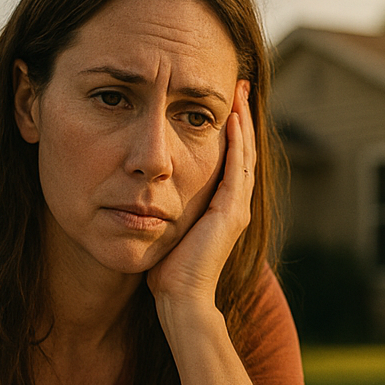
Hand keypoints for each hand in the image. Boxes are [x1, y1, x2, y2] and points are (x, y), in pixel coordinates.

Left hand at [146, 80, 254, 307]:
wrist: (181, 298)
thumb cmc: (167, 271)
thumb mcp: (164, 229)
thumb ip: (163, 209)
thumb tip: (140, 191)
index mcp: (222, 207)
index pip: (230, 158)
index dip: (229, 130)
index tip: (222, 102)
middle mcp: (235, 204)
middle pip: (243, 150)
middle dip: (241, 117)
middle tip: (239, 86)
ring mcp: (237, 208)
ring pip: (244, 154)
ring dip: (242, 122)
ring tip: (239, 93)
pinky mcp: (231, 212)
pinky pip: (237, 167)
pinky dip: (237, 141)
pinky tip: (232, 118)